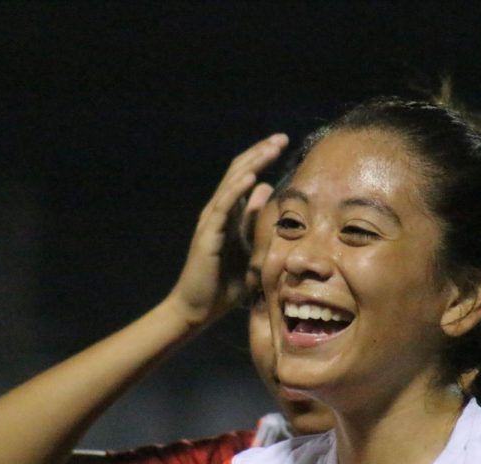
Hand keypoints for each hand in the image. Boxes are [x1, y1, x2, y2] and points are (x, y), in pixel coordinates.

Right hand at [169, 133, 288, 326]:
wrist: (197, 309)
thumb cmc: (223, 284)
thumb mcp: (248, 247)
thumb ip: (255, 220)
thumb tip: (268, 189)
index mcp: (228, 213)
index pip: (244, 176)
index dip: (262, 158)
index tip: (283, 143)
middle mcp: (217, 212)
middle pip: (238, 172)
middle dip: (260, 153)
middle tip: (282, 137)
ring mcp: (211, 221)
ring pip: (231, 184)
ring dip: (252, 164)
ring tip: (270, 148)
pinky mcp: (208, 235)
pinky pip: (223, 207)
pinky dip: (236, 190)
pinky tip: (251, 176)